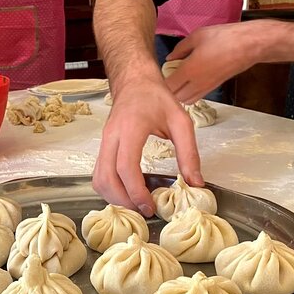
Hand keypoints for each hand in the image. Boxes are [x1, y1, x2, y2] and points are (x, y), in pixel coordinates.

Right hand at [93, 77, 203, 216]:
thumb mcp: (181, 121)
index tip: (149, 206)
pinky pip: (98, 174)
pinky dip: (109, 189)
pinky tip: (127, 194)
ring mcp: (103, 142)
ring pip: (98, 179)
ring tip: (135, 205)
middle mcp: (111, 136)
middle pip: (106, 177)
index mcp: (131, 128)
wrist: (134, 82)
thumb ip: (189, 153)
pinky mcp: (102, 148)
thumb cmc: (156, 98)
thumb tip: (195, 183)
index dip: (135, 191)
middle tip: (142, 211)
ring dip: (113, 197)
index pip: (125, 166)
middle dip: (122, 200)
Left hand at [165, 21, 263, 103]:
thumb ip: (180, 49)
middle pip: (175, 97)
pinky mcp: (213, 88)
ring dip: (178, 94)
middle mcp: (197, 83)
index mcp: (190, 70)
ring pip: (185, 100)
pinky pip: (195, 97)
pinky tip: (188, 82)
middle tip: (166, 77)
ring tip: (177, 80)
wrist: (249, 45)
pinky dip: (188, 94)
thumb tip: (169, 58)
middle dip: (168, 90)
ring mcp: (206, 87)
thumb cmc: (224, 38)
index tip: (160, 72)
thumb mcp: (197, 36)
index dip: (161, 82)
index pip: (168, 86)